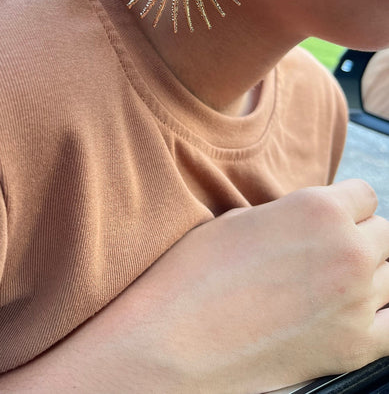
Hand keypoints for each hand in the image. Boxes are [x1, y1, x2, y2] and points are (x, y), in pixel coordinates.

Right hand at [0, 180, 388, 393]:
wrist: (174, 341)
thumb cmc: (195, 274)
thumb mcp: (240, 219)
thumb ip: (290, 214)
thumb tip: (310, 221)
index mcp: (318, 207)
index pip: (365, 195)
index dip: (343, 206)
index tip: (326, 220)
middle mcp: (348, 248)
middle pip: (384, 233)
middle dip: (358, 238)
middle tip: (321, 254)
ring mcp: (356, 300)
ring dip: (367, 275)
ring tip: (329, 284)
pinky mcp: (355, 346)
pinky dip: (377, 316)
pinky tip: (348, 315)